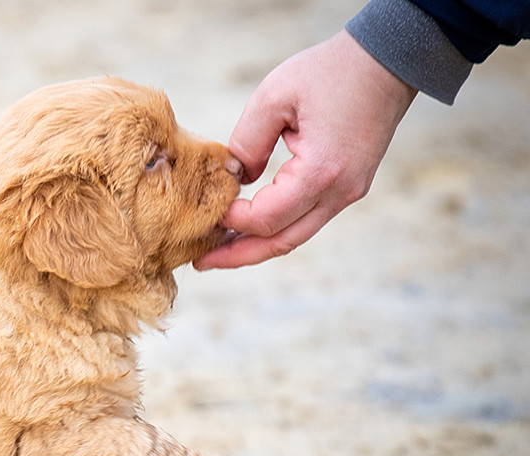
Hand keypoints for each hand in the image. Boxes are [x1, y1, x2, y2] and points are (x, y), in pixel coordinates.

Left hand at [194, 31, 416, 269]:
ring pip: (295, 237)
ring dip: (255, 247)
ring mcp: (347, 193)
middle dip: (237, 256)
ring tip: (218, 251)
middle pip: (280, 243)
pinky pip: (307, 219)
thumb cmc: (331, 72)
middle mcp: (339, 192)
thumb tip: (235, 178)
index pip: (265, 218)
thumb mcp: (274, 97)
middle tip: (201, 261)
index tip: (206, 209)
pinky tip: (248, 227)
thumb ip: (247, 142)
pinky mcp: (349, 188)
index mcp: (320, 172)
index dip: (231, 220)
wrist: (387, 62)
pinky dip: (276, 228)